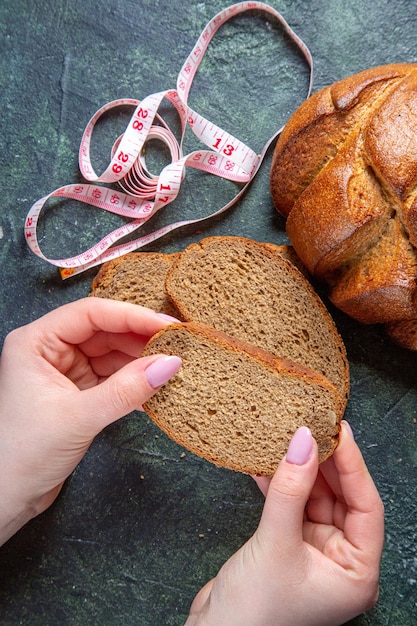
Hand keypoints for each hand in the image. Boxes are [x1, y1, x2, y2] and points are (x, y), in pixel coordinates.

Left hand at [0, 297, 181, 545]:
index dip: (132, 316)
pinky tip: (156, 385)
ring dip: (141, 361)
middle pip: (105, 331)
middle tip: (178, 346)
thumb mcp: (78, 418)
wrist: (7, 497)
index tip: (167, 326)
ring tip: (173, 367)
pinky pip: (113, 377)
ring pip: (112, 354)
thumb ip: (126, 390)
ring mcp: (64, 370)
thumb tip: (169, 363)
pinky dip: (134, 381)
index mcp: (36, 342)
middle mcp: (50, 349)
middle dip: (141, 339)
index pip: (91, 314)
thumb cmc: (23, 455)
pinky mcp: (77, 392)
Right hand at [186, 422, 383, 625]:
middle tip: (311, 428)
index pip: (366, 507)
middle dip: (325, 464)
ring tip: (288, 439)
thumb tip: (305, 441)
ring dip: (299, 471)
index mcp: (357, 573)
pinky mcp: (290, 546)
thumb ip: (291, 489)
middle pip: (342, 499)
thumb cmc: (253, 610)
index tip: (339, 432)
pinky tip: (265, 465)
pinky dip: (280, 486)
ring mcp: (315, 553)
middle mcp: (342, 563)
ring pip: (314, 499)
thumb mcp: (276, 543)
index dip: (354, 466)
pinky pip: (292, 506)